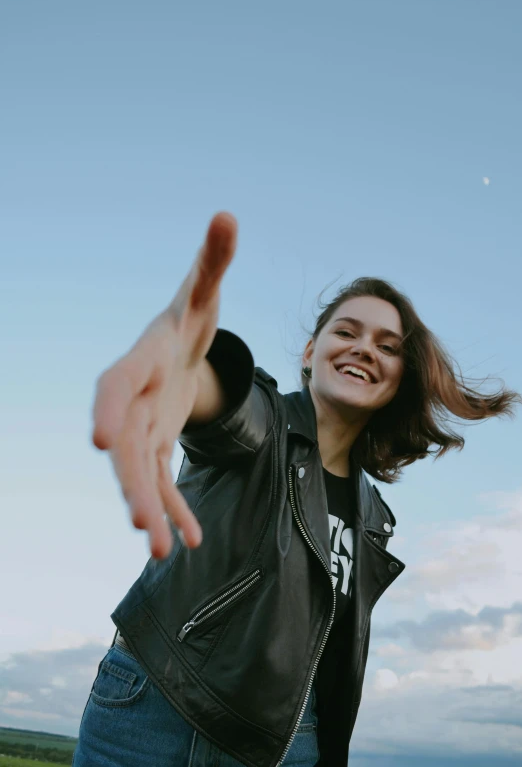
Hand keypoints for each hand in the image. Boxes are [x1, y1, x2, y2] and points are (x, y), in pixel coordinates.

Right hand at [91, 212, 236, 558]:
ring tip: (163, 551)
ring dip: (152, 509)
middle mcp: (133, 399)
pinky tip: (192, 541)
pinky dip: (176, 508)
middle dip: (133, 482)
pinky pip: (164, 480)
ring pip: (141, 473)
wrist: (177, 342)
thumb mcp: (203, 286)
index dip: (109, 408)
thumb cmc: (188, 309)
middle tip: (143, 526)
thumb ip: (213, 258)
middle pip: (126, 444)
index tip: (100, 440)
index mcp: (139, 360)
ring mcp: (144, 425)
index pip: (116, 385)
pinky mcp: (159, 443)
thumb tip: (228, 215)